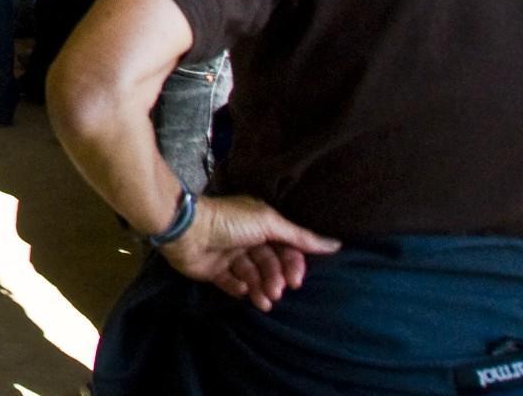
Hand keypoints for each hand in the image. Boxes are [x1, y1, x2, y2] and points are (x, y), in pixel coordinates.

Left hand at [161, 195, 338, 310]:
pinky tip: (243, 291)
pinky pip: (232, 284)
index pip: (285, 249)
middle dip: (276, 279)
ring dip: (261, 289)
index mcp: (259, 224)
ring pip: (253, 276)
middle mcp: (246, 239)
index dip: (293, 265)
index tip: (296, 280)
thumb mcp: (268, 223)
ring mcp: (229, 255)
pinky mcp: (214, 270)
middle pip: (270, 264)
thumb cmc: (229, 221)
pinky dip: (240, 289)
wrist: (186, 229)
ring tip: (264, 300)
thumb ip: (299, 236)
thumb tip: (336, 245)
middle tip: (278, 291)